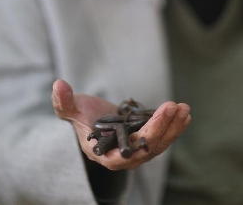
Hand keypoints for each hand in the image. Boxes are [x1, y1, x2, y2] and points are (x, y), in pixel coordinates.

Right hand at [51, 79, 190, 169]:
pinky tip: (185, 113)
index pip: (121, 157)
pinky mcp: (148, 139)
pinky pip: (164, 136)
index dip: (136, 147)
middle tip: (172, 106)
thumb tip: (58, 85)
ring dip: (173, 126)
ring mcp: (138, 149)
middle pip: (146, 147)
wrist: (94, 118)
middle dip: (161, 127)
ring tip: (184, 108)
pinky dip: (175, 126)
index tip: (148, 133)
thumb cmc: (81, 115)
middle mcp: (124, 155)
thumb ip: (64, 101)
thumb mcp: (70, 108)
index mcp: (104, 153)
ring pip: (159, 142)